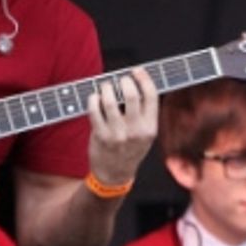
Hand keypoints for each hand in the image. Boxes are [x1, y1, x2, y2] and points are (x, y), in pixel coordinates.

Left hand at [85, 67, 157, 185]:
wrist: (115, 174)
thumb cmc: (130, 150)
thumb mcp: (145, 135)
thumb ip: (144, 114)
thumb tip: (136, 84)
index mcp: (150, 128)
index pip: (151, 96)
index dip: (144, 79)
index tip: (137, 71)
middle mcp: (136, 131)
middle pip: (131, 95)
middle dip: (124, 81)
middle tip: (119, 80)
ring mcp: (117, 134)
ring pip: (110, 101)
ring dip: (106, 88)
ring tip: (105, 87)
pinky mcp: (100, 136)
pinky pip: (94, 110)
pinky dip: (93, 100)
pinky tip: (95, 97)